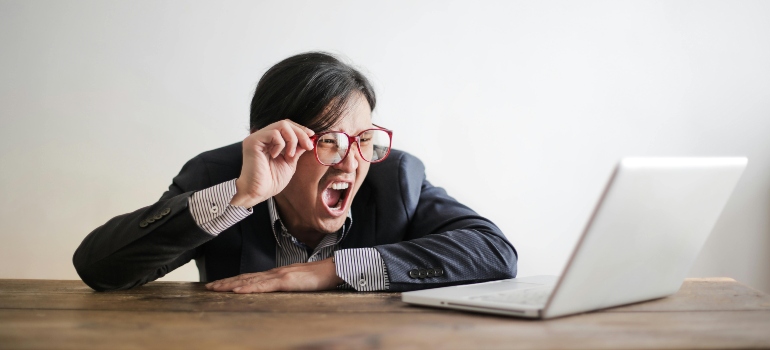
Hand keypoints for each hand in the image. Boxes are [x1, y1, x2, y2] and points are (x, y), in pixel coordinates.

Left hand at [205, 258, 343, 292]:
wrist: (333, 269)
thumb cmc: (319, 276)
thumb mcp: (299, 282)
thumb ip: (286, 285)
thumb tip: (275, 290)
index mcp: (277, 274)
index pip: (251, 277)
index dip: (234, 280)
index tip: (220, 284)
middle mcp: (275, 272)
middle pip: (246, 277)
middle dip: (226, 282)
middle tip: (208, 286)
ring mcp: (280, 275)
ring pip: (250, 280)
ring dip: (231, 284)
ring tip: (216, 288)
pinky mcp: (286, 281)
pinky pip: (264, 286)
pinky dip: (249, 287)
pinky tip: (238, 290)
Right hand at [230, 120, 314, 207]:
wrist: (258, 193)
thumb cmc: (271, 181)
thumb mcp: (289, 163)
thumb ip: (296, 150)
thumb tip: (307, 139)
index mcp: (269, 141)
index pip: (286, 126)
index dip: (300, 129)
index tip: (311, 136)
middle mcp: (262, 137)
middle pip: (285, 123)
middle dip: (300, 133)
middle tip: (308, 146)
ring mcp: (256, 138)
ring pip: (281, 125)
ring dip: (292, 139)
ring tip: (289, 155)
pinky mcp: (252, 141)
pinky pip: (273, 133)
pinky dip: (280, 144)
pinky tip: (276, 156)